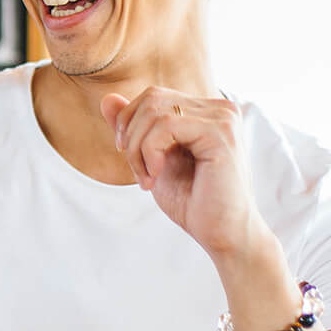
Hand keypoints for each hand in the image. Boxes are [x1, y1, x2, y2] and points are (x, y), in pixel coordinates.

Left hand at [101, 87, 267, 262]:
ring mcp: (223, 118)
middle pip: (151, 98)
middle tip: (139, 173)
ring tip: (147, 179)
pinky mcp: (221, 133)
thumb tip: (107, 98)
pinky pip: (166, 125)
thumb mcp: (152, 159)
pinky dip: (149, 151)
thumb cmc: (193, 202)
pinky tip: (156, 176)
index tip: (131, 160)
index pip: (153, 96)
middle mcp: (220, 108)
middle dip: (131, 136)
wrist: (222, 234)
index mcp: (206, 112)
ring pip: (155, 111)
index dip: (129, 124)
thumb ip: (133, 128)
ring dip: (138, 148)